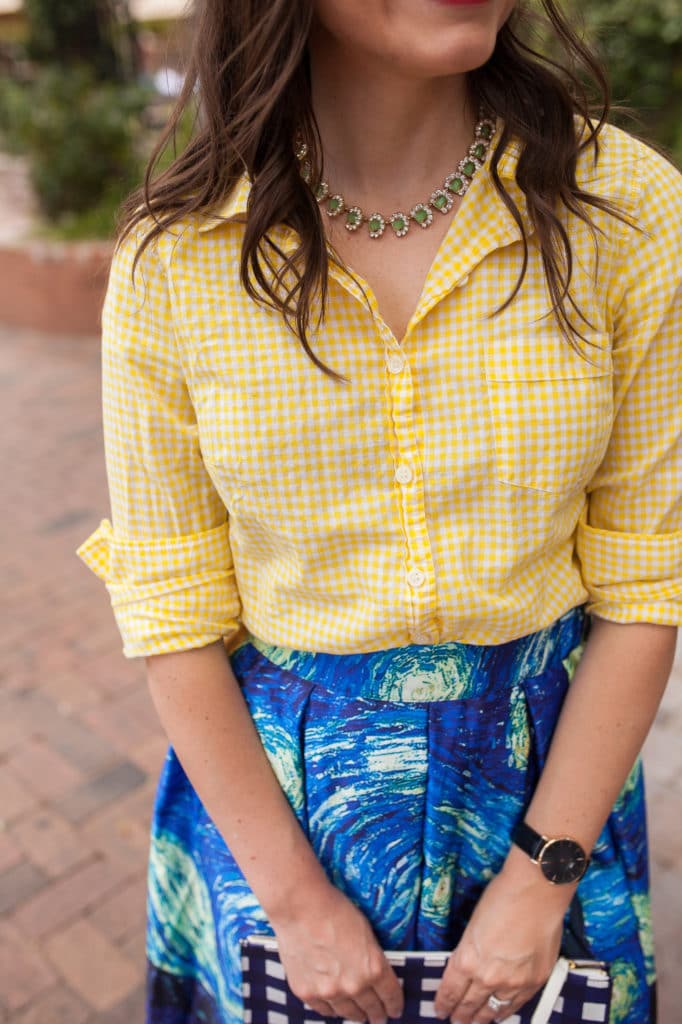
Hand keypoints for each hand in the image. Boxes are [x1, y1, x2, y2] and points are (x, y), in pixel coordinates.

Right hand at [270, 881, 404, 1023]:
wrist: (299, 906)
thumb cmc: (334, 909)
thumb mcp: (366, 932)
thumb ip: (371, 959)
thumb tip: (373, 974)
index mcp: (374, 968)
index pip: (391, 996)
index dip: (395, 1005)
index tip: (395, 1010)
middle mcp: (354, 985)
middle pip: (371, 1009)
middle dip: (377, 1014)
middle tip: (379, 1017)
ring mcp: (329, 991)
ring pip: (348, 1013)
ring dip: (356, 1015)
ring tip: (359, 1016)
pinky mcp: (307, 992)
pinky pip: (324, 1010)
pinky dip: (332, 1009)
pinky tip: (336, 1008)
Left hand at [433, 854, 573, 1023]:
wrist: (536, 892)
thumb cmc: (502, 897)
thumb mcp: (473, 924)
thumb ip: (470, 950)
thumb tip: (469, 965)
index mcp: (467, 960)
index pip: (451, 991)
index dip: (444, 1003)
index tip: (440, 1010)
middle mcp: (487, 977)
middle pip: (470, 1004)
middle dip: (460, 1015)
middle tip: (455, 1020)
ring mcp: (513, 983)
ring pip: (493, 1010)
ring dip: (482, 1018)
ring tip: (475, 1022)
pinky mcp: (534, 982)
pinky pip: (516, 1005)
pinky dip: (506, 1012)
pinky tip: (499, 1015)